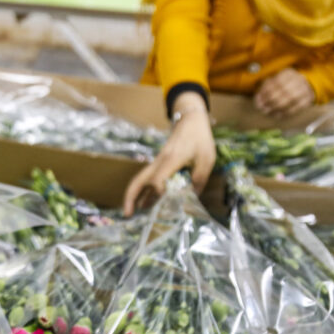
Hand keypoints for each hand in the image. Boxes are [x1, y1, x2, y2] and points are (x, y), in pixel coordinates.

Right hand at [122, 92, 215, 216]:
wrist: (191, 120)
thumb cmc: (200, 138)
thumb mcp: (206, 159)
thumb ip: (199, 178)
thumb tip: (192, 197)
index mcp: (171, 160)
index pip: (157, 179)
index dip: (159, 192)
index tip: (166, 200)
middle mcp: (160, 162)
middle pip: (139, 179)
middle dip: (131, 196)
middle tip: (127, 214)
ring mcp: (158, 162)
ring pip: (141, 179)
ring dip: (135, 195)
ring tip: (133, 212)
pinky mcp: (160, 163)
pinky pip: (149, 178)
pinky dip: (146, 191)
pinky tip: (147, 202)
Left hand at [254, 68, 314, 116]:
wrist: (305, 86)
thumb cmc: (284, 85)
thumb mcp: (274, 82)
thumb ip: (265, 89)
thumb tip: (258, 101)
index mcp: (288, 73)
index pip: (277, 82)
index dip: (267, 92)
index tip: (259, 100)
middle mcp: (298, 79)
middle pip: (284, 91)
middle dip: (271, 101)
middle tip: (263, 109)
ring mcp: (305, 89)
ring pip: (291, 99)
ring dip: (278, 107)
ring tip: (268, 112)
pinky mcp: (308, 99)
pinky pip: (297, 107)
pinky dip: (286, 112)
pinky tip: (277, 115)